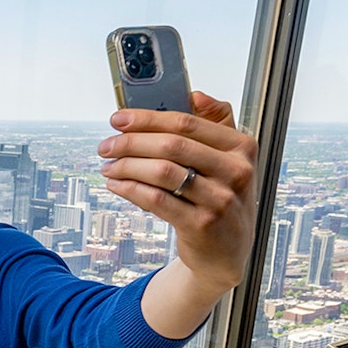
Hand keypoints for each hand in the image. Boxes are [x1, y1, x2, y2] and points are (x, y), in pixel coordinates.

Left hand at [98, 91, 257, 337]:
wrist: (227, 253)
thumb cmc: (220, 197)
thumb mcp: (229, 160)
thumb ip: (217, 123)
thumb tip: (195, 94)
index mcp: (242, 146)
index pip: (187, 122)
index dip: (147, 118)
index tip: (118, 118)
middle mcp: (236, 171)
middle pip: (171, 145)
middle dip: (130, 142)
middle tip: (105, 145)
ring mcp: (220, 199)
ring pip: (161, 172)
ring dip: (126, 166)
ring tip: (107, 166)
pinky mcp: (201, 224)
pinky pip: (156, 200)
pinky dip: (130, 189)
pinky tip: (115, 185)